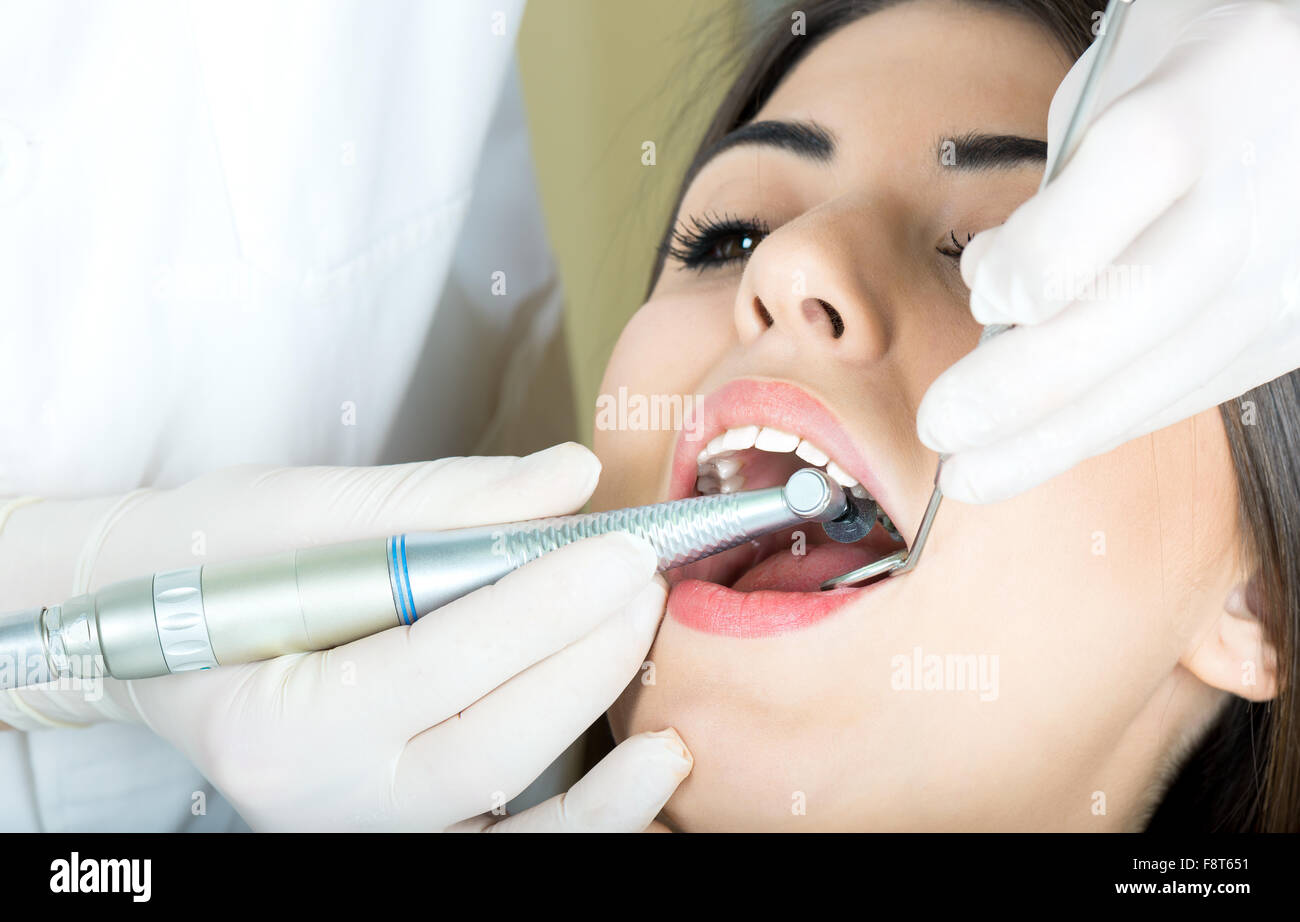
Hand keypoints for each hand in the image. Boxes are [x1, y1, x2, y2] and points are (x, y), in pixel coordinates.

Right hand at [1, 444, 690, 829]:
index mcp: (271, 719)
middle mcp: (316, 800)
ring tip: (653, 656)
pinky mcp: (401, 830)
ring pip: (511, 814)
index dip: (540, 603)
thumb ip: (442, 500)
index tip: (618, 544)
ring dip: (602, 745)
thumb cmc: (211, 560)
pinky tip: (649, 767)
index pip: (433, 663)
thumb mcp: (299, 510)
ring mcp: (361, 830)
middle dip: (584, 654)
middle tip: (642, 575)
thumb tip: (570, 478)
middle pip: (490, 745)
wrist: (149, 627)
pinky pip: (512, 840)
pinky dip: (587, 813)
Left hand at [916, 1, 1299, 502]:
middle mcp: (1264, 191)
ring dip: (1053, 438)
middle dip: (1022, 385)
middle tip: (942, 428)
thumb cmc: (1195, 81)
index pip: (1135, 172)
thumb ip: (1063, 180)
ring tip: (971, 474)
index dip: (1047, 252)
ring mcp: (1290, 271)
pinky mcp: (1294, 332)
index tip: (987, 299)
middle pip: (1139, 304)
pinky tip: (1041, 447)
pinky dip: (1105, 423)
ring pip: (1164, 375)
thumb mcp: (1124, 79)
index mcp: (1215, 97)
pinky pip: (1187, 391)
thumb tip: (997, 294)